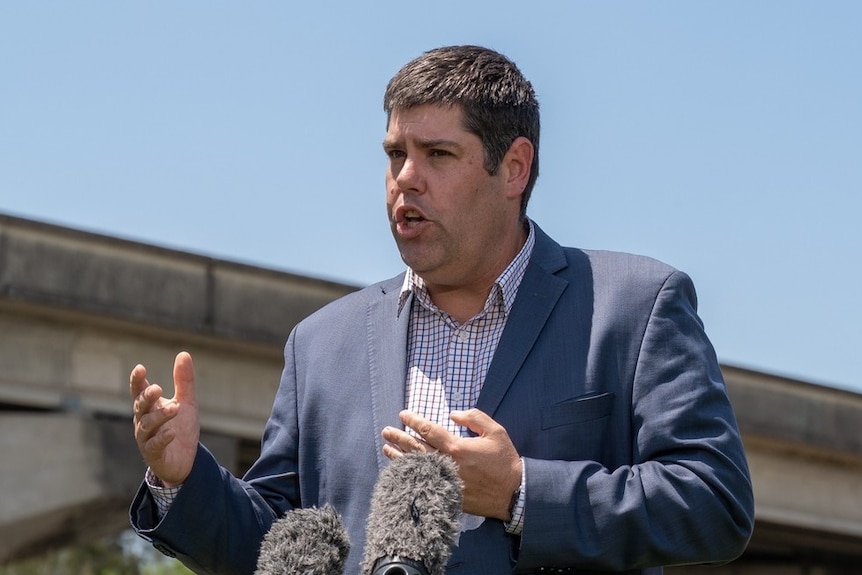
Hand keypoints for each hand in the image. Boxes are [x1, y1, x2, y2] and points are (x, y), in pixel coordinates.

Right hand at [130, 351, 199, 485]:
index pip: (139, 391)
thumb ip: (184, 381)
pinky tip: (171, 432)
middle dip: (147, 398)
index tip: (140, 368)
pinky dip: (162, 438)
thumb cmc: (181, 428)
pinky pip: (154, 446)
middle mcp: (144, 421)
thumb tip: (183, 353)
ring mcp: (147, 439)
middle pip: (140, 407)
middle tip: (158, 389)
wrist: (186, 460)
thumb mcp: (186, 402)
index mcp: (150, 407)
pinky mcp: (154, 454)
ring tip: (175, 408)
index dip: (137, 380)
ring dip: (159, 416)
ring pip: (147, 425)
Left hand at [382, 409, 521, 520]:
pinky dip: (410, 475)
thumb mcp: (495, 431)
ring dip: (399, 456)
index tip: (403, 414)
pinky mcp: (446, 493)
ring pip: (416, 466)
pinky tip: (401, 471)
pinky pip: (423, 482)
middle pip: (416, 448)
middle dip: (399, 438)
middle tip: (386, 431)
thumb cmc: (504, 461)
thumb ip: (474, 418)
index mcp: (457, 447)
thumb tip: (453, 414)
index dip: (414, 421)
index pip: (428, 430)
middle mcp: (447, 464)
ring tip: (386, 449)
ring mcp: (445, 480)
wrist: (512, 493)